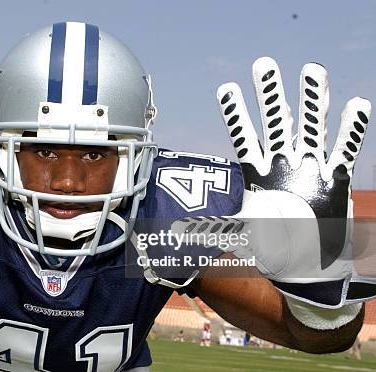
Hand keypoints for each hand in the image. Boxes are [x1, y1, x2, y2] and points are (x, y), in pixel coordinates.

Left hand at [211, 57, 372, 306]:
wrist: (306, 266)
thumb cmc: (273, 249)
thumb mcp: (241, 236)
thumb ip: (216, 228)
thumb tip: (177, 233)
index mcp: (259, 174)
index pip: (245, 138)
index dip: (237, 114)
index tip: (226, 88)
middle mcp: (284, 165)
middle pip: (276, 123)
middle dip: (270, 95)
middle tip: (264, 65)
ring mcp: (310, 169)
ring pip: (312, 127)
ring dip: (312, 100)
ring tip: (312, 70)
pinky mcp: (335, 180)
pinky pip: (346, 149)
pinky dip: (351, 130)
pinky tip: (357, 105)